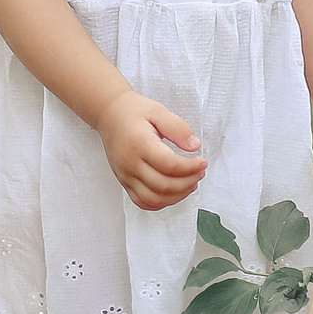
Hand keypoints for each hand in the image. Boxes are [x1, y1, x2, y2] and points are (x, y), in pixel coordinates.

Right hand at [94, 91, 206, 210]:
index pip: (169, 165)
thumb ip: (178, 128)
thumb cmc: (133, 112)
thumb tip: (194, 145)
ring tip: (191, 183)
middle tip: (200, 172)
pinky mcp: (125, 182)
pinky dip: (161, 202)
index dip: (190, 168)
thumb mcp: (159, 111)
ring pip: (154, 199)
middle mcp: (130, 163)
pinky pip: (143, 201)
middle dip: (188, 182)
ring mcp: (126, 175)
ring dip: (177, 196)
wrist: (109, 115)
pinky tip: (174, 192)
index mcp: (140, 144)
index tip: (202, 162)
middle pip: (163, 186)